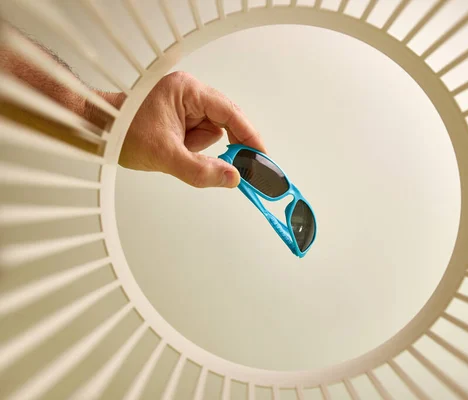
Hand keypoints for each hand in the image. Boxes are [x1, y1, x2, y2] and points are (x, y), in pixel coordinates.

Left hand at [114, 71, 265, 187]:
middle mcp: (189, 93)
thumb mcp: (165, 156)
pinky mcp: (180, 117)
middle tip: (232, 166)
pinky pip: (199, 136)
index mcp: (187, 91)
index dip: (249, 135)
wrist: (96, 132)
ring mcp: (184, 105)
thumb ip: (201, 170)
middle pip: (224, 122)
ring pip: (212, 133)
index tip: (262, 155)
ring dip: (199, 148)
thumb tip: (232, 177)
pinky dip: (192, 149)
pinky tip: (175, 150)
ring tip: (175, 152)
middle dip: (220, 145)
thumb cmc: (122, 132)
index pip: (230, 112)